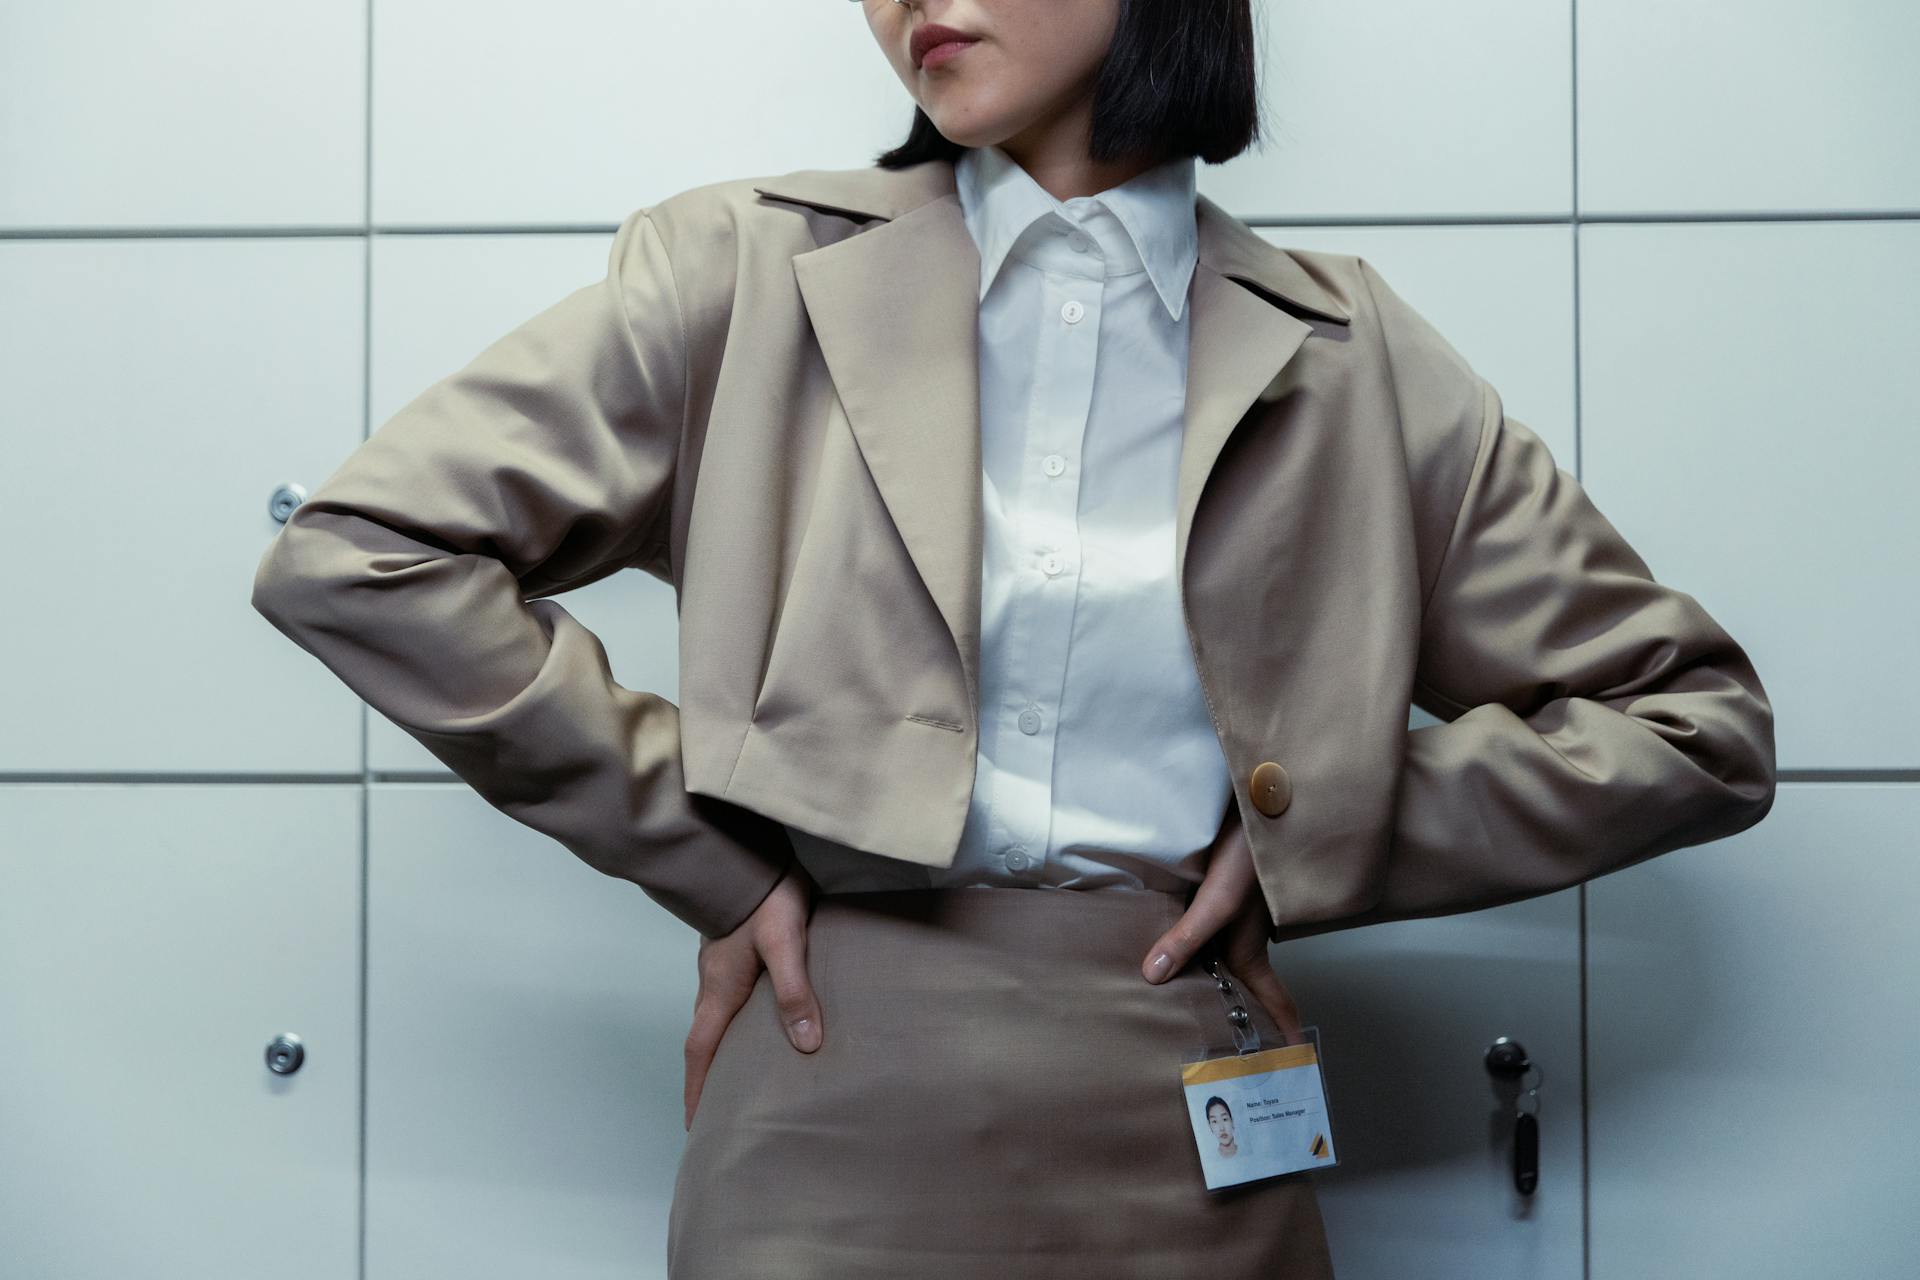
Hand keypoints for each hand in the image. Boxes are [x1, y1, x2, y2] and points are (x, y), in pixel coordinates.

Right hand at [683, 861, 822, 1130]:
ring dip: (722, 1050)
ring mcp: (721, 967)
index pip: (700, 1052)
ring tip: (743, 1076)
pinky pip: (730, 1000)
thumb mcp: (785, 944)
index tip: (695, 1125)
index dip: (697, 1089)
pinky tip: (760, 1024)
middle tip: (718, 1112)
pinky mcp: (734, 953)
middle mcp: (713, 985)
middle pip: (704, 1042)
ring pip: (717, 1020)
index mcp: (719, 991)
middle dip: (706, 1079)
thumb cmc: (765, 899)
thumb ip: (794, 991)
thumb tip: (806, 1044)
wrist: (747, 856)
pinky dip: (737, 1023)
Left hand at [1139, 809, 1303, 1040]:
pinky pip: (1198, 925)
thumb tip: (1153, 977)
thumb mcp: (1221, 899)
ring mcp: (1229, 913)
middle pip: (1235, 984)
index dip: (1281, 1035)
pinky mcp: (1214, 887)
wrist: (1261, 796)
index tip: (1289, 1067)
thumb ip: (1187, 936)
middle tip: (1206, 1044)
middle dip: (1227, 1014)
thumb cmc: (1254, 852)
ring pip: (1214, 954)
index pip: (1274, 1002)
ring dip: (1199, 974)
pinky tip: (1156, 939)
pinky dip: (1183, 939)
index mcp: (1250, 949)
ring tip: (1168, 1000)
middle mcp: (1241, 936)